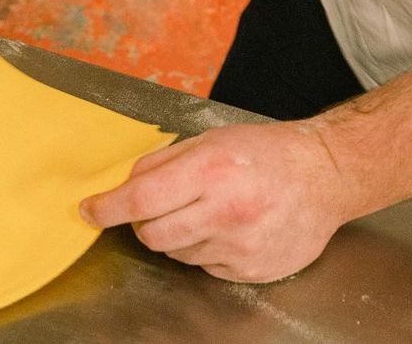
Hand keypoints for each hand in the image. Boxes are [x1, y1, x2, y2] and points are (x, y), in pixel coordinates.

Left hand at [79, 121, 354, 282]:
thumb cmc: (265, 152)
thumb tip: (124, 184)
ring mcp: (239, 246)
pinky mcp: (251, 270)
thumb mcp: (210, 140)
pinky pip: (205, 266)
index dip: (108, 208)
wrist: (323, 176)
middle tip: (158, 205)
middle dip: (143, 222)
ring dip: (177, 234)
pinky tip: (228, 227)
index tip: (88, 211)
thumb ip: (163, 162)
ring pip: (176, 252)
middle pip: (152, 234)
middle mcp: (224, 212)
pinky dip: (204, 248)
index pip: (142, 199)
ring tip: (207, 209)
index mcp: (211, 171)